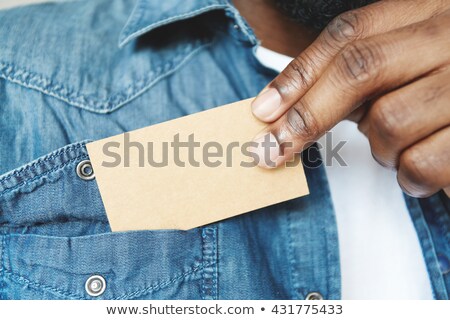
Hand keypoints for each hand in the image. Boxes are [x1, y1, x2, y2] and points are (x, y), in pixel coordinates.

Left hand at [251, 0, 449, 197]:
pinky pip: (421, 162)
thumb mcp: (415, 58)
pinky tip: (421, 171)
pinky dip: (410, 176)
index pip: (349, 34)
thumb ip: (366, 71)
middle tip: (273, 151)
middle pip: (359, 70)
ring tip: (399, 147)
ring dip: (380, 148)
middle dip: (308, 115)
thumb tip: (292, 105)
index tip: (263, 111)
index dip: (298, 74)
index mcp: (428, 11)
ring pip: (389, 122)